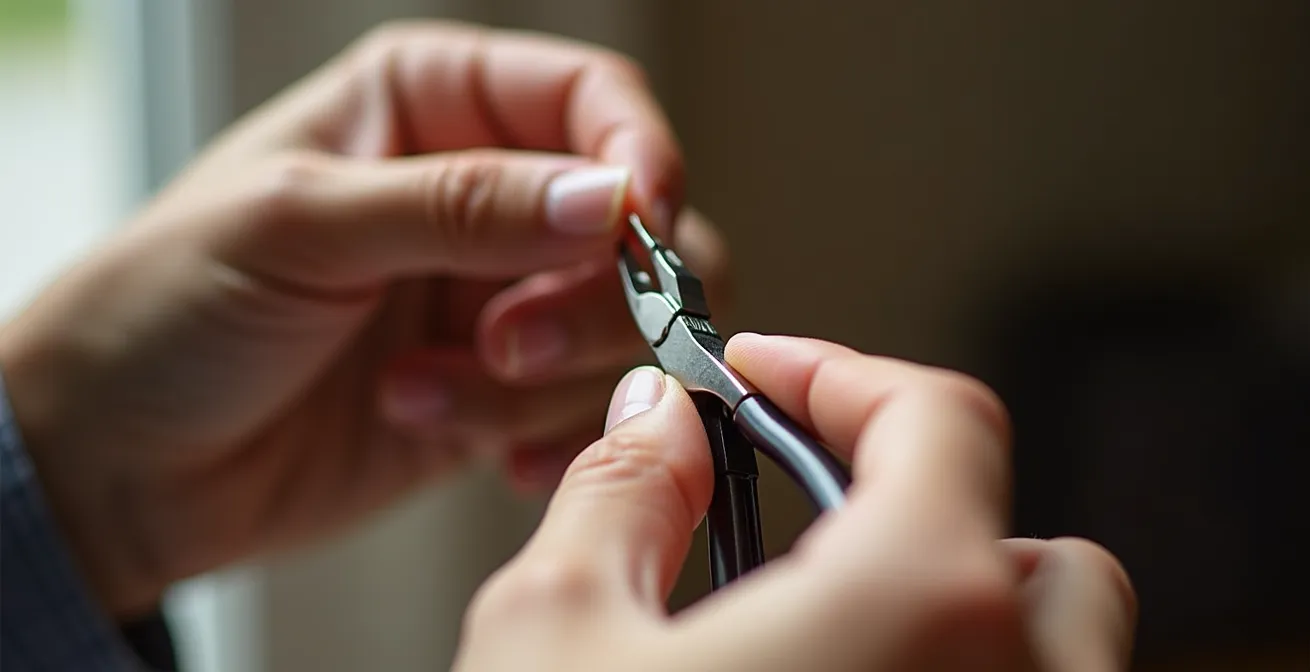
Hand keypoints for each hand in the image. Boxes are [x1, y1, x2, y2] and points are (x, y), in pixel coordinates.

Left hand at [0, 20, 727, 616]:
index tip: (638, 227)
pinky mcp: (500, 392)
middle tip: (506, 342)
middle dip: (591, 298)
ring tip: (421, 395)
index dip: (637, 159)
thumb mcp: (298, 228)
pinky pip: (589, 409)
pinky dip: (556, 439)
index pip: (591, 100)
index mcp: (429, 104)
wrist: (117, 467)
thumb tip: (610, 202)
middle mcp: (482, 194)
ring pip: (621, 326)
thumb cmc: (166, 310)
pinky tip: (484, 458)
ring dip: (542, 382)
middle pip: (634, 225)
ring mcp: (496, 296)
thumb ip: (461, 207)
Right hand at [455, 333, 1135, 670]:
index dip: (839, 372)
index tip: (766, 375)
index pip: (940, 421)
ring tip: (829, 628)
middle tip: (817, 525)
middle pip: (1042, 554)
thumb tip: (647, 423)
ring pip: (1057, 658)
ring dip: (963, 614)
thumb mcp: (551, 635)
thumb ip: (613, 496)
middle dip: (931, 515)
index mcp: (916, 610)